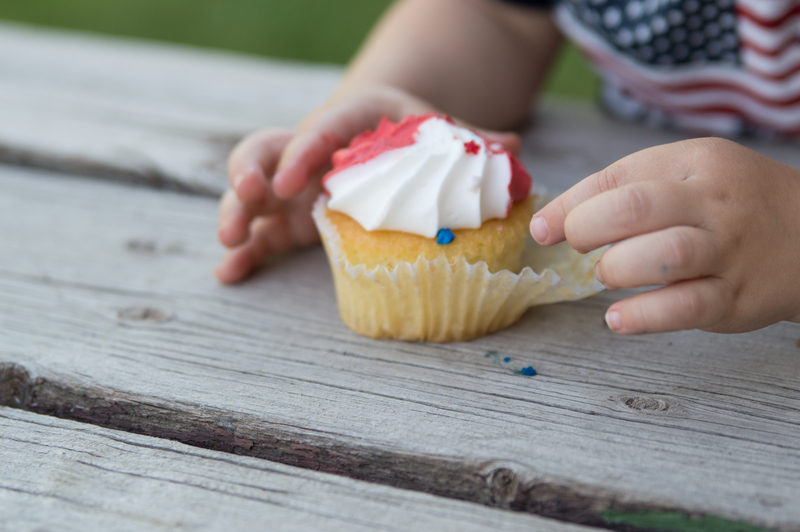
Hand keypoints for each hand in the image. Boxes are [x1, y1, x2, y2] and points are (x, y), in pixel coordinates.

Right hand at [216, 85, 520, 282]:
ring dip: (236, 212)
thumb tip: (512, 146)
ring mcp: (296, 185)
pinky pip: (262, 232)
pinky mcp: (291, 218)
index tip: (293, 180)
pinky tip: (229, 274)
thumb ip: (470, 142)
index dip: (301, 151)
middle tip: (253, 196)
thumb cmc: (417, 134)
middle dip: (250, 172)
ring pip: (252, 191)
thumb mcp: (442, 133)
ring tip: (229, 241)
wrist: (391, 138)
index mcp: (349, 120)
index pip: (320, 128)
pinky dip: (244, 251)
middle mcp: (312, 150)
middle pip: (266, 150)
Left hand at [529, 138, 799, 333]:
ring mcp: (728, 250)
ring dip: (617, 268)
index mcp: (694, 163)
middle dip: (587, 229)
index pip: (617, 177)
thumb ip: (623, 190)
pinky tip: (617, 318)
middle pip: (634, 209)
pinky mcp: (737, 296)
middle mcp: (713, 202)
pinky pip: (686, 307)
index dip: (571, 206)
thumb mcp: (687, 175)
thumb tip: (550, 222)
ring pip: (662, 255)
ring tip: (608, 275)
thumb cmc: (730, 205)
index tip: (545, 229)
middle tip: (579, 247)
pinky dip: (643, 315)